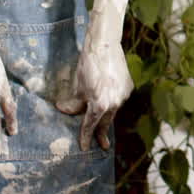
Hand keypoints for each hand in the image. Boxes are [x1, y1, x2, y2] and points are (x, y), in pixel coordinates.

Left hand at [57, 0, 132, 150]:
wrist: (105, 45)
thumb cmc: (87, 65)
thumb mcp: (77, 86)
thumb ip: (73, 103)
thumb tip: (65, 110)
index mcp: (100, 105)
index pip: (90, 126)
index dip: (85, 137)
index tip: (84, 148)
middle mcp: (115, 103)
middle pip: (105, 122)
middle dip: (101, 133)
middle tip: (102, 145)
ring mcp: (124, 95)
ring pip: (113, 110)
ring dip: (106, 115)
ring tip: (102, 120)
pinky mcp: (128, 87)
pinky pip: (119, 99)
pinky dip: (112, 101)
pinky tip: (108, 98)